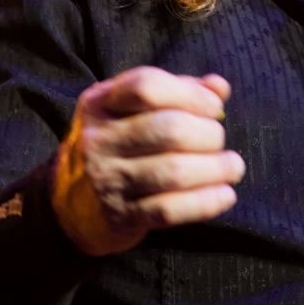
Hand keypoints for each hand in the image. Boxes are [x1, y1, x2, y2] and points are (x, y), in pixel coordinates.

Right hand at [50, 67, 245, 256]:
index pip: (147, 86)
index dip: (190, 94)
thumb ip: (176, 93)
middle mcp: (98, 139)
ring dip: (215, 169)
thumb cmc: (117, 147)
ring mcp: (106, 180)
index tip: (214, 107)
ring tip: (233, 167)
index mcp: (100, 103)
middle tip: (219, 142)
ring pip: (174, 172)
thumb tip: (219, 87)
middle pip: (169, 130)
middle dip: (209, 135)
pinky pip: (170, 209)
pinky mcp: (119, 217)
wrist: (70, 206)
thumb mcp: (131, 112)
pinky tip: (224, 195)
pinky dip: (206, 202)